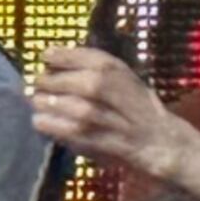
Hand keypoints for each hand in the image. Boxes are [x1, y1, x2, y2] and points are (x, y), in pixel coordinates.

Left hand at [30, 46, 198, 184]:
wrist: (162, 140)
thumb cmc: (132, 107)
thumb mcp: (120, 81)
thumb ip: (90, 69)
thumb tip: (49, 58)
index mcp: (127, 77)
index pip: (101, 61)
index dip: (71, 55)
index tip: (46, 54)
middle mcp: (128, 97)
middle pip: (94, 85)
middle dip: (60, 82)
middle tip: (36, 82)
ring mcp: (121, 124)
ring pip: (88, 112)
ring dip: (57, 106)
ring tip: (36, 101)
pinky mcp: (113, 146)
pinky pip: (84, 138)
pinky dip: (59, 129)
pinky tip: (41, 122)